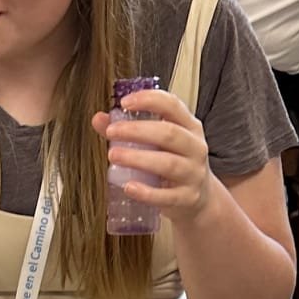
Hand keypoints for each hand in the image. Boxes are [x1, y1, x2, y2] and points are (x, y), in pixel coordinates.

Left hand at [92, 88, 212, 224]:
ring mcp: (193, 174)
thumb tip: (99, 119)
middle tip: (111, 132)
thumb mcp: (158, 143)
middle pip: (169, 133)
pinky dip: (146, 192)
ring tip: (113, 156)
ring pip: (168, 164)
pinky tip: (129, 187)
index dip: (149, 100)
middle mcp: (195, 147)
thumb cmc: (175, 162)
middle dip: (137, 131)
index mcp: (189, 126)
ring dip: (138, 158)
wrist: (199, 198)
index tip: (124, 102)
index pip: (172, 105)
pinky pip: (167, 196)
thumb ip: (128, 130)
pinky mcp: (187, 198)